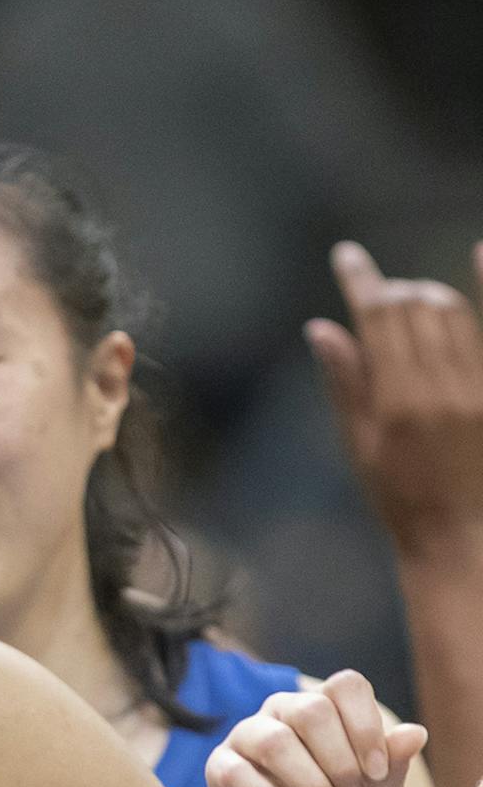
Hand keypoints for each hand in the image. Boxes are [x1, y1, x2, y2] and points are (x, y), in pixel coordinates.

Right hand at [205, 672, 423, 786]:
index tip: (379, 774)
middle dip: (340, 762)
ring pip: (275, 741)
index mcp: (326, 709)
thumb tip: (417, 733)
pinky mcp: (220, 771)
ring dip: (311, 784)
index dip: (366, 727)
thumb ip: (393, 770)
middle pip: (311, 710)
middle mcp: (283, 713)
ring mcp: (247, 739)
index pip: (346, 686)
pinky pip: (238, 772)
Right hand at [309, 242, 482, 557]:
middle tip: (378, 296)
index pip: (376, 319)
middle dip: (391, 291)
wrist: (459, 534)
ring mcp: (474, 385)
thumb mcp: (359, 448)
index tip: (346, 256)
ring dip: (426, 295)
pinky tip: (478, 252)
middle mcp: (439, 386)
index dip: (360, 280)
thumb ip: (345, 384)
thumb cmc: (400, 498)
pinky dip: (481, 285)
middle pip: (412, 307)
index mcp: (396, 402)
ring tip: (412, 302)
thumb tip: (321, 328)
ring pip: (450, 310)